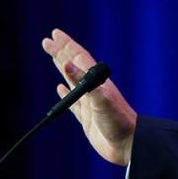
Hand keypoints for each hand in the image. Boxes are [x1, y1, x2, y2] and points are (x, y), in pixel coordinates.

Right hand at [41, 28, 137, 165]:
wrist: (129, 144)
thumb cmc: (118, 121)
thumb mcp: (101, 99)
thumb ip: (84, 83)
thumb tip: (66, 64)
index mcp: (97, 81)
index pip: (78, 58)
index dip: (66, 45)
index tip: (54, 34)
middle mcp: (93, 89)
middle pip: (73, 66)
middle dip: (60, 52)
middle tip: (48, 40)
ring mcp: (90, 103)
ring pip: (72, 81)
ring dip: (62, 69)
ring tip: (54, 58)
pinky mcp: (87, 117)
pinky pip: (73, 102)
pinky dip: (64, 94)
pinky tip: (60, 89)